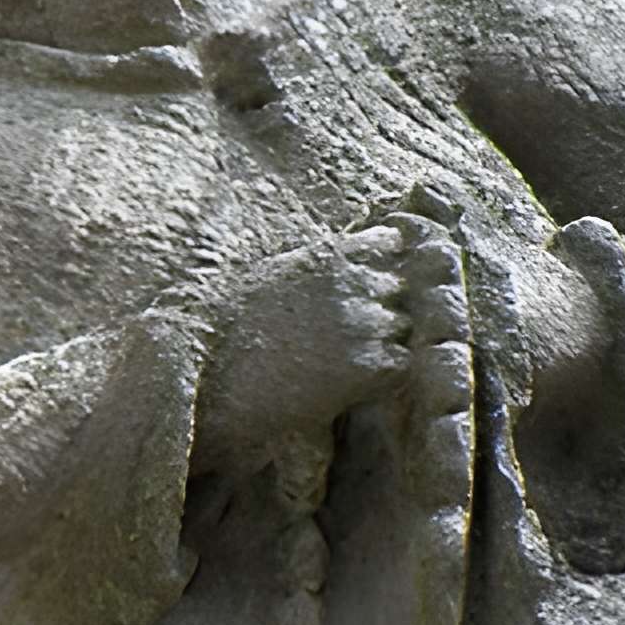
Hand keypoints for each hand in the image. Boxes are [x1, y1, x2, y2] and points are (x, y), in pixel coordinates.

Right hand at [194, 225, 416, 471]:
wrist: (222, 381)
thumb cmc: (232, 332)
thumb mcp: (269, 277)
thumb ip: (311, 264)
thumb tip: (337, 257)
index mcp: (327, 256)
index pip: (388, 242)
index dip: (383, 263)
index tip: (371, 281)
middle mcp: (353, 284)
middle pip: (398, 289)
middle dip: (382, 306)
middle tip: (349, 334)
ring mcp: (365, 324)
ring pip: (402, 327)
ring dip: (383, 341)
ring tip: (345, 361)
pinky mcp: (369, 364)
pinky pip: (400, 363)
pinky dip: (384, 373)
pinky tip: (352, 382)